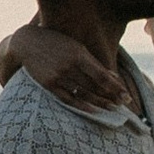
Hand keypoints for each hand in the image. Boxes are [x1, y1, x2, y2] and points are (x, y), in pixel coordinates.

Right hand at [13, 20, 133, 114]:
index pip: (102, 76)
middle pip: (94, 87)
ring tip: (111, 109)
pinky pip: (67, 99)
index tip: (126, 97)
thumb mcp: (76, 47)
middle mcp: (68, 66)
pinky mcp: (48, 84)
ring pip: (83, 94)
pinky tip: (92, 110)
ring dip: (99, 103)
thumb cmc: (57, 43)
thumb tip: (112, 77)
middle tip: (123, 106)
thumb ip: (92, 62)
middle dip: (110, 97)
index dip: (116, 88)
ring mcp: (57, 76)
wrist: (26, 43)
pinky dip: (81, 106)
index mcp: (78, 54)